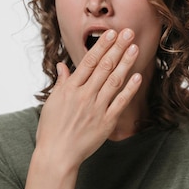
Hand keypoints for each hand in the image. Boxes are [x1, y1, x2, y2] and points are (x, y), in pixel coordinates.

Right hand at [36, 28, 141, 169]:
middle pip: (104, 67)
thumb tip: (63, 66)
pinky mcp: (106, 122)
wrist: (57, 156)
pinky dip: (129, 89)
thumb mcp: (52, 103)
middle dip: (117, 48)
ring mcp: (96, 109)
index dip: (102, 46)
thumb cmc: (51, 130)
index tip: (111, 33)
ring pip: (114, 81)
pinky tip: (137, 76)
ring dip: (125, 63)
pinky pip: (120, 103)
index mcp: (70, 89)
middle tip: (128, 32)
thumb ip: (61, 83)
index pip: (88, 62)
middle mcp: (84, 96)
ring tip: (135, 48)